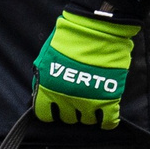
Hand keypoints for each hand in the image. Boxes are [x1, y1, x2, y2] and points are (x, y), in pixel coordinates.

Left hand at [32, 9, 139, 127]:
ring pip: (86, 120)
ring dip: (88, 113)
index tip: (56, 107)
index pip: (44, 114)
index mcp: (48, 88)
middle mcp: (66, 99)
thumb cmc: (68, 38)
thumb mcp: (46, 59)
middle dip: (70, 110)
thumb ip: (43, 79)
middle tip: (76, 98)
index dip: (50, 110)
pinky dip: (108, 121)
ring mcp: (88, 101)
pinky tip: (106, 116)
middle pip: (67, 118)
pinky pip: (108, 120)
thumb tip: (40, 94)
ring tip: (91, 101)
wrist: (96, 28)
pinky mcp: (109, 99)